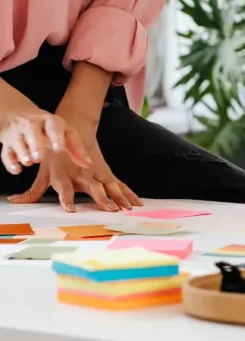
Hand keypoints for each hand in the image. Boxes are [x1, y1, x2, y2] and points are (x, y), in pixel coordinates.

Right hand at [0, 110, 88, 174]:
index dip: (56, 137)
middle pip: (32, 131)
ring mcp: (18, 133)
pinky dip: (10, 162)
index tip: (59, 149)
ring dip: (23, 153)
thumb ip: (76, 149)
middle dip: (36, 144)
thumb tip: (88, 165)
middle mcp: (32, 124)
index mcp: (50, 121)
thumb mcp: (63, 133)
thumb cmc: (47, 129)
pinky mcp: (6, 143)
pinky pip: (6, 152)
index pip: (53, 126)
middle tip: (40, 158)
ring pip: (18, 141)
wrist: (20, 116)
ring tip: (29, 162)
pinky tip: (17, 169)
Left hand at [8, 114, 140, 212]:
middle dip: (101, 198)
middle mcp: (82, 175)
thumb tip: (13, 200)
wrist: (76, 132)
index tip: (70, 209)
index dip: (67, 199)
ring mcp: (97, 173)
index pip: (65, 190)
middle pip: (93, 188)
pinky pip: (119, 184)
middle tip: (110, 208)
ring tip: (126, 208)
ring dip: (119, 197)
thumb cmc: (56, 156)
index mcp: (65, 176)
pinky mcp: (106, 172)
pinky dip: (128, 193)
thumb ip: (31, 191)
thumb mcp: (43, 171)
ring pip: (110, 186)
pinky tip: (135, 203)